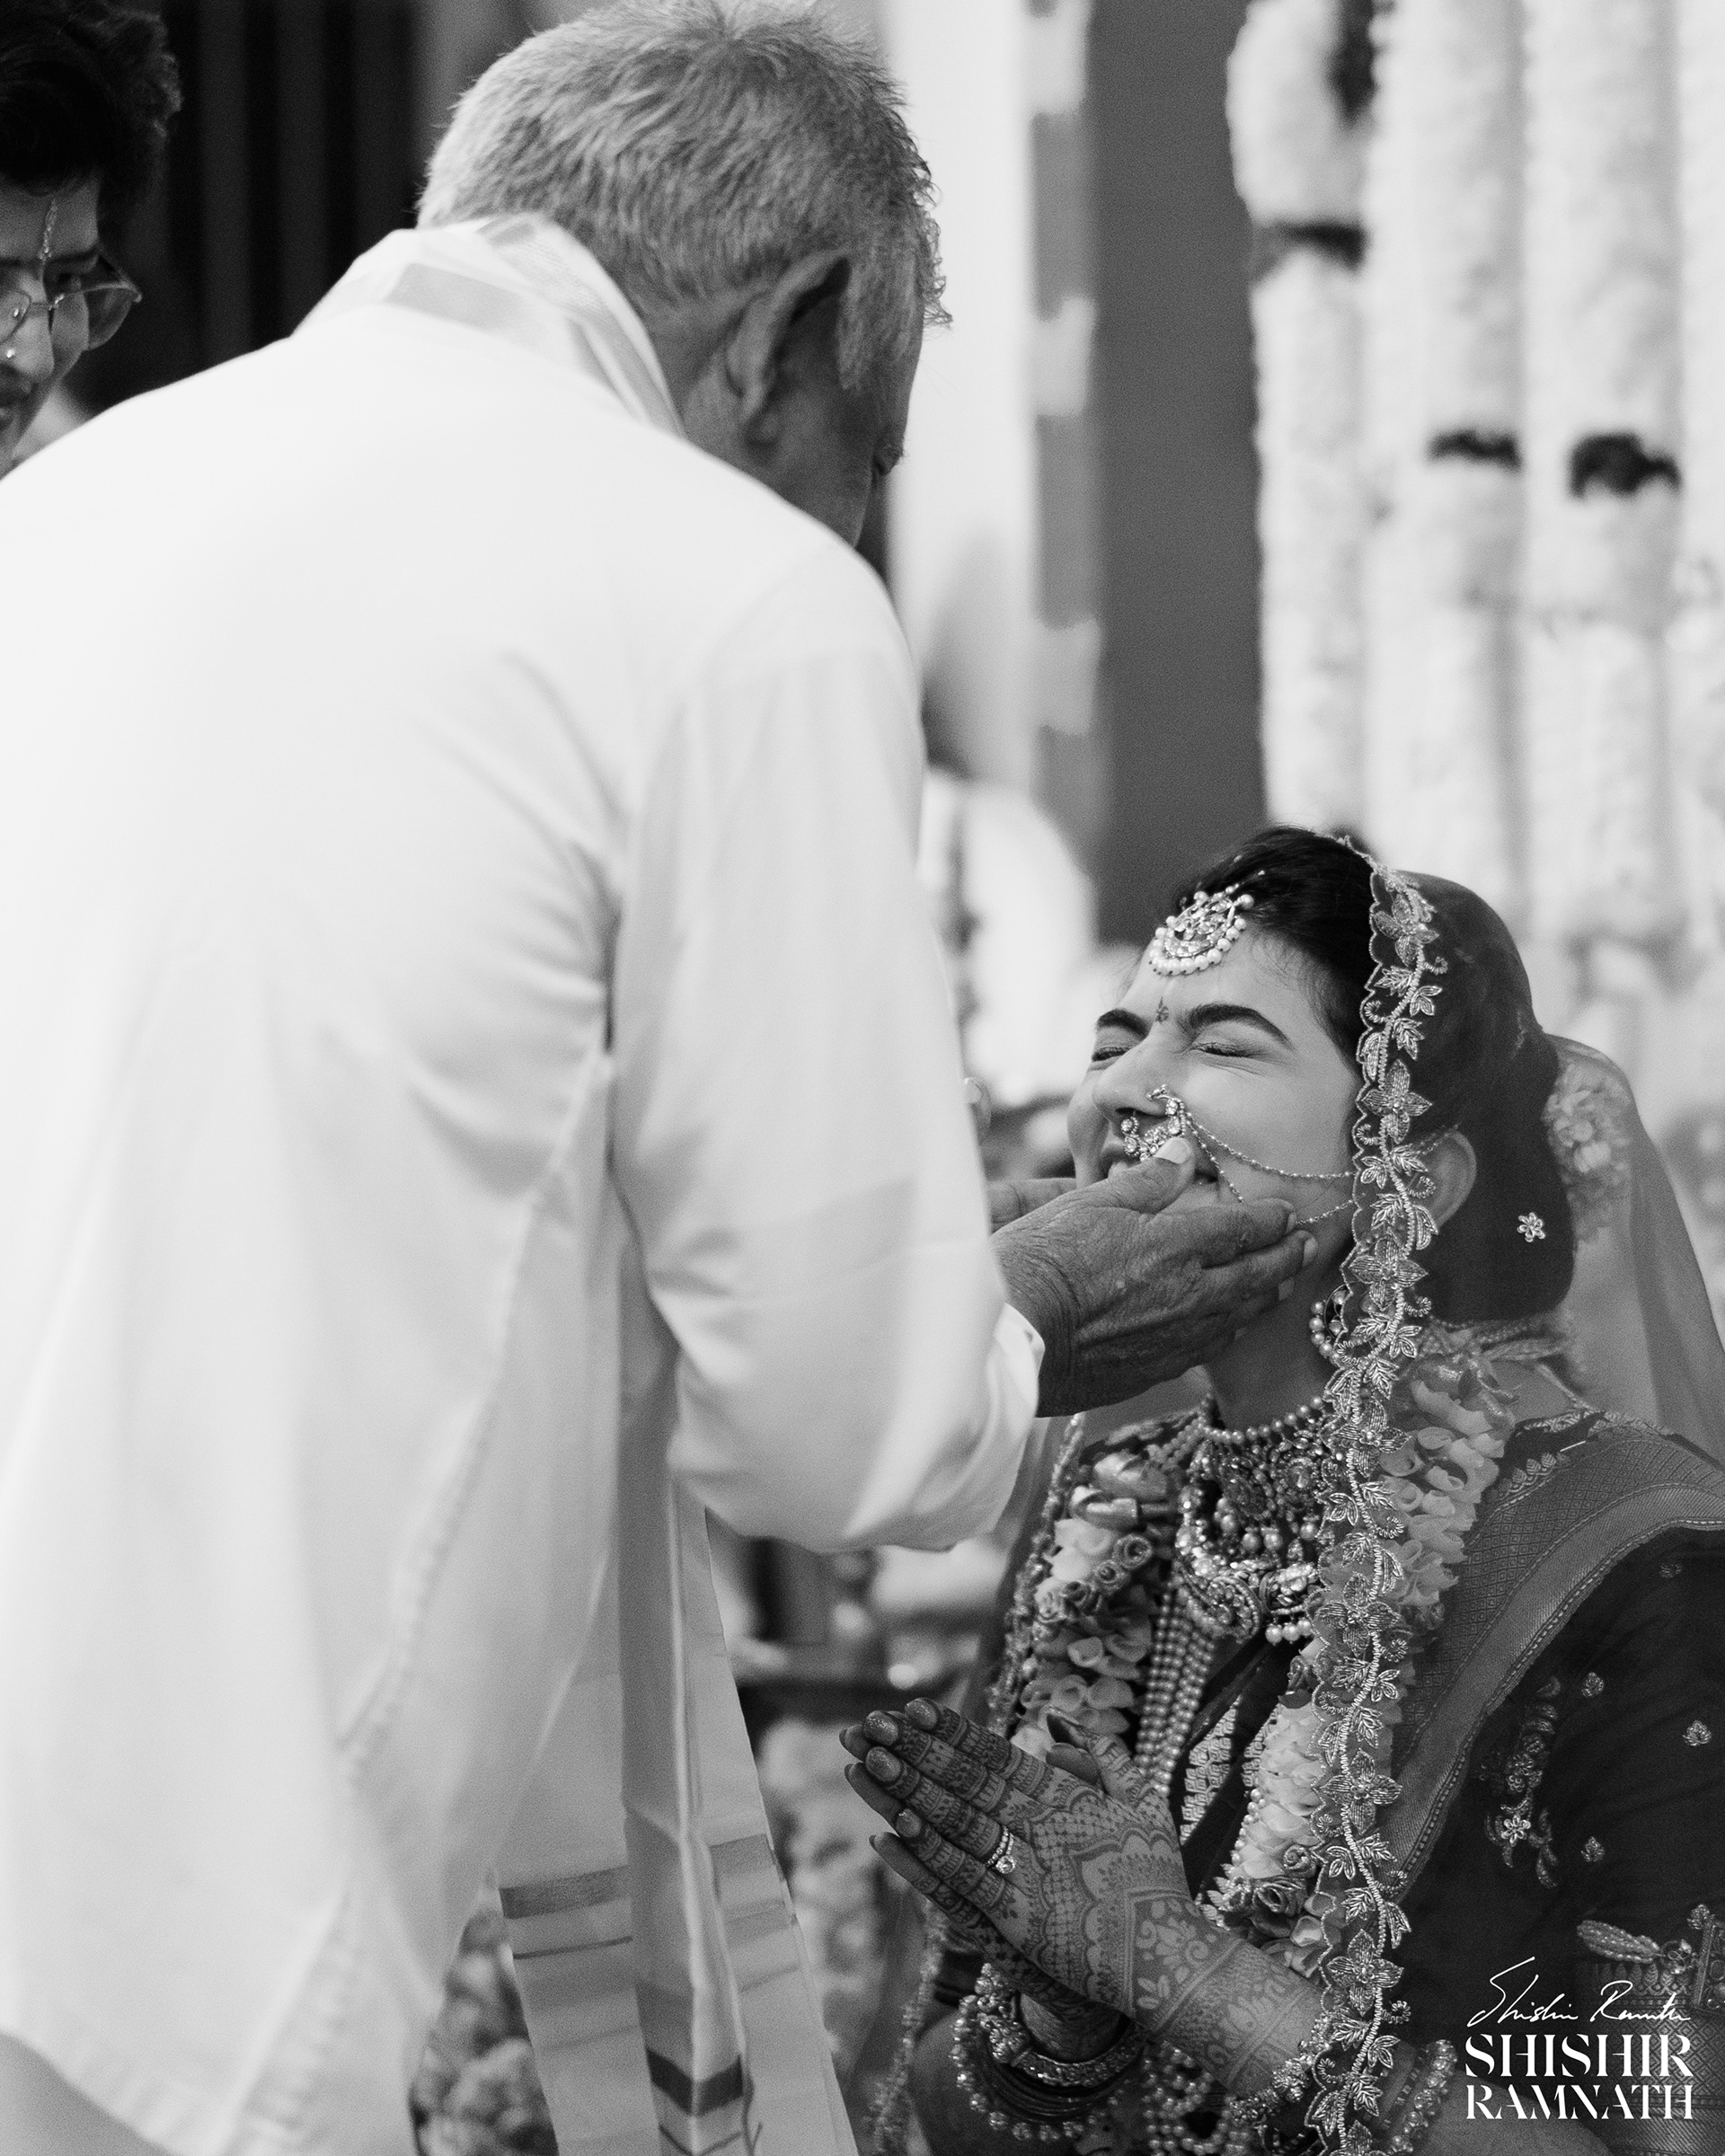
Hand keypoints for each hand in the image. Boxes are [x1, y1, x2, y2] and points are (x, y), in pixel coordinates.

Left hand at [842, 1701, 1320, 2093]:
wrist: (1169, 1960)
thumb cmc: (1152, 1880)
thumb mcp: (1141, 1805)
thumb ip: (1101, 1759)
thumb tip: (1055, 1721)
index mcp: (1065, 1798)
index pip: (996, 1755)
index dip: (952, 1730)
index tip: (912, 1706)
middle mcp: (1044, 1828)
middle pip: (966, 1782)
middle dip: (915, 1750)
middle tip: (870, 1723)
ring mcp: (1030, 1874)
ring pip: (957, 1824)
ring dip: (910, 1793)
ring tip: (867, 1764)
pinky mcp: (1019, 1921)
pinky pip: (963, 1881)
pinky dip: (926, 1858)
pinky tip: (889, 1835)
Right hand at [991, 1144, 1317, 1414]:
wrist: (1015, 1337)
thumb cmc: (1043, 1261)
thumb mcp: (1089, 1204)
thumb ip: (1145, 1182)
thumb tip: (1184, 1154)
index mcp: (1176, 1247)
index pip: (1242, 1229)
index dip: (1270, 1219)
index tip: (1288, 1211)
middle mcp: (1190, 1295)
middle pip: (1257, 1276)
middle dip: (1287, 1258)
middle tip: (1307, 1246)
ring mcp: (1178, 1338)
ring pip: (1240, 1317)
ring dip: (1266, 1296)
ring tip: (1281, 1284)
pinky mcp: (1157, 1370)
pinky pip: (1210, 1348)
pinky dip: (1231, 1330)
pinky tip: (1229, 1326)